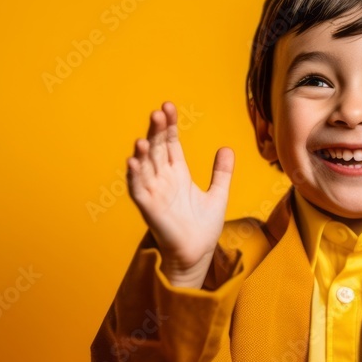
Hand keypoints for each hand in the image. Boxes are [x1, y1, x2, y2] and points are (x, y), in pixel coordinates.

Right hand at [126, 101, 233, 283]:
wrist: (197, 254)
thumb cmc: (203, 227)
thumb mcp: (218, 194)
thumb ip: (222, 172)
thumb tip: (227, 148)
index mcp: (178, 174)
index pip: (171, 144)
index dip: (169, 126)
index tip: (168, 107)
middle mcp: (164, 180)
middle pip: (157, 150)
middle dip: (157, 132)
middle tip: (158, 112)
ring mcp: (155, 193)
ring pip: (145, 167)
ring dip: (143, 152)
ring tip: (144, 138)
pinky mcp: (149, 209)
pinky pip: (138, 190)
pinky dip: (135, 176)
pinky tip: (133, 162)